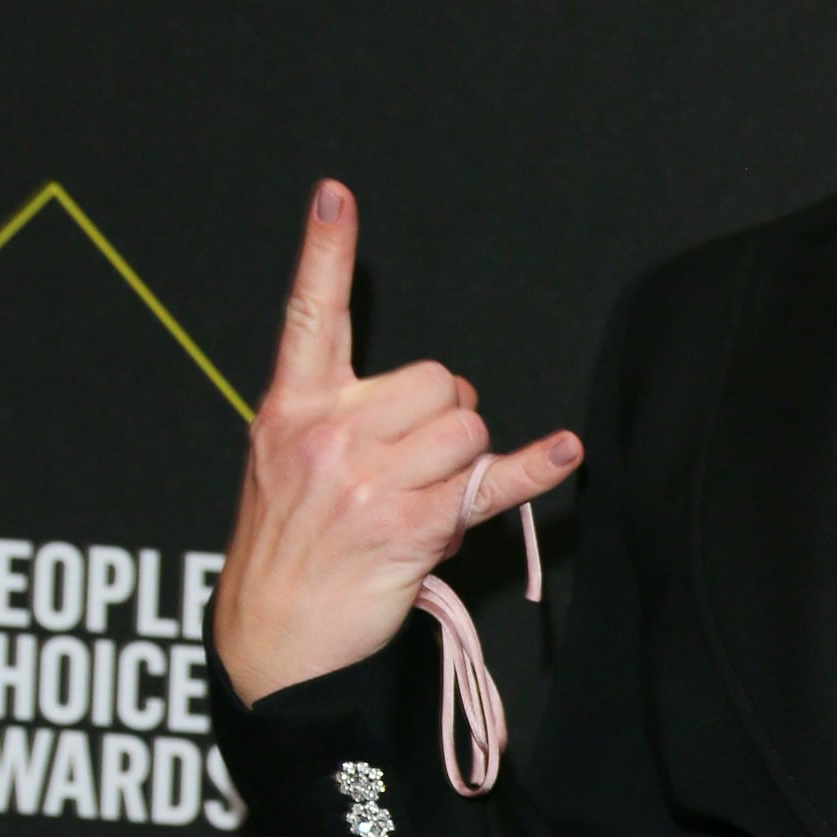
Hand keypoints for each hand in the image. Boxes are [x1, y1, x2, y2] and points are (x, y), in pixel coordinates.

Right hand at [210, 181, 581, 706]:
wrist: (273, 642)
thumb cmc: (291, 544)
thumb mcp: (288, 464)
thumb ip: (345, 415)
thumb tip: (437, 404)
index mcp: (292, 408)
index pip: (309, 316)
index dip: (324, 252)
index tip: (334, 194)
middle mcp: (326, 434)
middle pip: (439, 381)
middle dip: (443, 419)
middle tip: (409, 469)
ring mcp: (365, 481)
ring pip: (467, 430)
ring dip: (460, 467)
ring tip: (415, 506)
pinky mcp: (407, 527)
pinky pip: (488, 485)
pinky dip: (532, 470)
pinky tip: (564, 450)